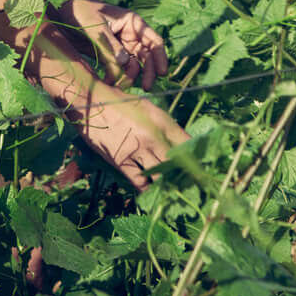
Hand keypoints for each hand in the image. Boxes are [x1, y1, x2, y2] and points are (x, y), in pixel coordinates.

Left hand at [66, 0, 168, 89]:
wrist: (61, 15)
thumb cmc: (81, 12)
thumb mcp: (96, 27)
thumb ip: (110, 46)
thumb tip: (126, 64)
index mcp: (132, 23)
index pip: (154, 41)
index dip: (160, 57)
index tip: (161, 73)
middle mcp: (130, 36)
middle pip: (147, 57)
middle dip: (148, 72)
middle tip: (146, 87)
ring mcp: (121, 47)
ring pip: (134, 66)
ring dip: (130, 77)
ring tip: (120, 86)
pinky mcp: (110, 56)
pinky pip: (118, 70)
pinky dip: (116, 78)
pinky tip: (109, 83)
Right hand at [67, 80, 187, 190]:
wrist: (90, 104)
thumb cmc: (119, 102)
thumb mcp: (147, 107)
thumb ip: (165, 124)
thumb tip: (183, 142)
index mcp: (161, 121)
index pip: (186, 143)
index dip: (198, 157)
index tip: (205, 169)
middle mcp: (152, 137)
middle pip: (175, 162)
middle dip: (186, 174)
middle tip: (194, 185)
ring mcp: (136, 151)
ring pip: (159, 174)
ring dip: (169, 183)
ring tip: (176, 190)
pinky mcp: (121, 162)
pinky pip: (139, 182)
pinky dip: (148, 188)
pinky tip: (154, 192)